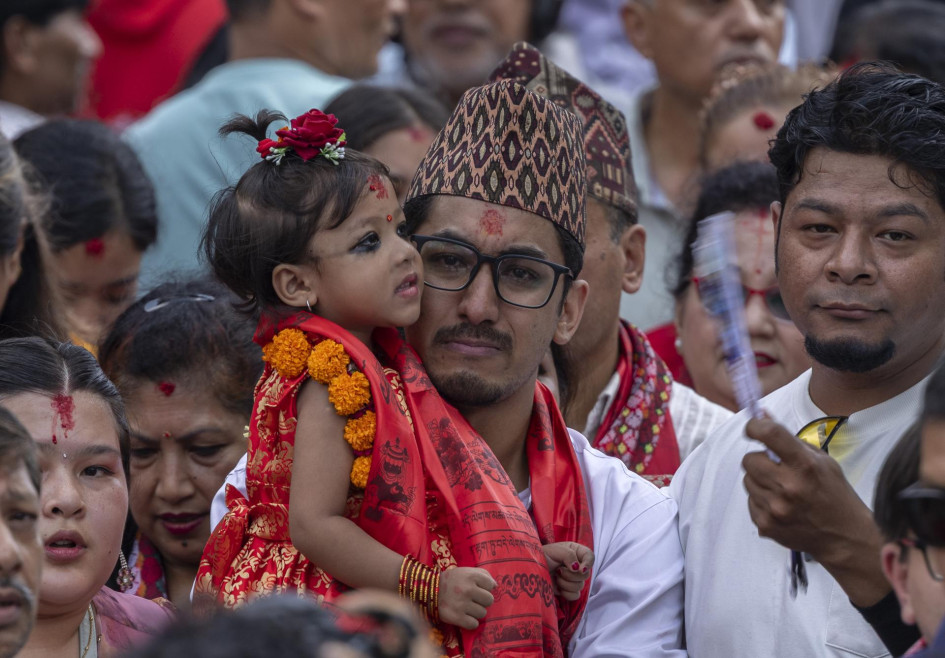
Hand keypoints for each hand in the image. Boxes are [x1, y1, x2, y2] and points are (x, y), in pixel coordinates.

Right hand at [437, 567, 495, 629]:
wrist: (430, 590)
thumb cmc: (452, 580)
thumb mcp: (466, 571)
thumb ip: (483, 574)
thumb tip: (496, 586)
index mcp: (471, 576)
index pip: (491, 585)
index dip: (485, 588)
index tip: (477, 588)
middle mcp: (468, 589)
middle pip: (489, 600)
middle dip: (482, 601)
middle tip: (473, 599)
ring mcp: (462, 604)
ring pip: (482, 613)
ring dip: (476, 612)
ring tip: (466, 607)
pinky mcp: (457, 617)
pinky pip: (474, 624)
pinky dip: (470, 622)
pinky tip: (464, 616)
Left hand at [542, 541, 593, 600]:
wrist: (530, 571)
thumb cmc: (541, 557)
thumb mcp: (555, 551)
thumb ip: (569, 555)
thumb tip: (578, 568)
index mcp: (575, 552)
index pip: (590, 556)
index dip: (588, 563)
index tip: (581, 569)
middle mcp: (576, 565)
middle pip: (586, 575)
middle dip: (571, 575)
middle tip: (558, 570)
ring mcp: (572, 578)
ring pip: (580, 586)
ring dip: (566, 583)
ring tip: (555, 577)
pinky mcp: (568, 590)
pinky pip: (575, 596)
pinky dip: (566, 593)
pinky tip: (558, 587)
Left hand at [742, 416, 876, 563]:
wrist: (844, 537)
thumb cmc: (834, 495)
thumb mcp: (821, 460)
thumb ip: (789, 439)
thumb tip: (761, 416)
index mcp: (805, 465)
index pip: (768, 434)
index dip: (754, 426)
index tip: (753, 428)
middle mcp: (788, 486)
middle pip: (748, 460)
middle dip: (759, 459)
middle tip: (775, 467)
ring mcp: (775, 508)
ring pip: (747, 480)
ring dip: (760, 481)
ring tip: (782, 489)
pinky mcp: (766, 524)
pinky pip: (750, 501)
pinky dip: (761, 500)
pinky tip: (781, 505)